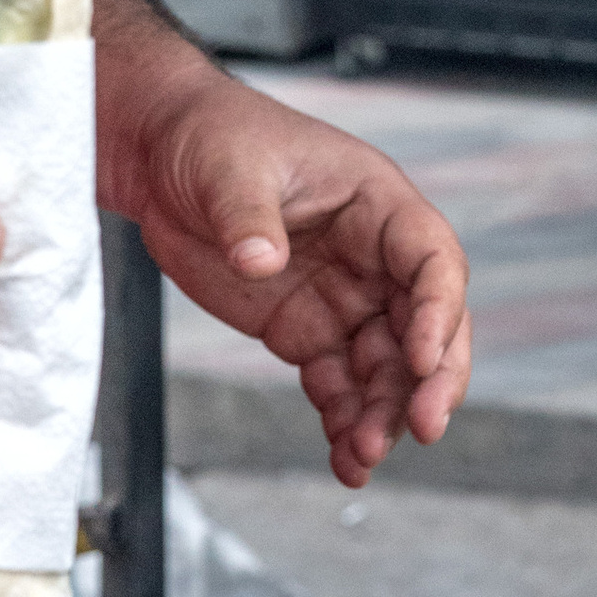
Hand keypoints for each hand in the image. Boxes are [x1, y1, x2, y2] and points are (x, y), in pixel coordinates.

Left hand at [96, 0, 469, 486]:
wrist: (157, 155)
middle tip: (421, 427)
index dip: (439, 311)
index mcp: (375, 203)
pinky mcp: (305, 330)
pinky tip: (344, 460)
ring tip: (364, 457)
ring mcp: (342, 297)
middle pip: (426, 324)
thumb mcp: (228, 167)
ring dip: (384, 414)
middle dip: (431, 379)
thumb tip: (261, 261)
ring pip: (385, 367)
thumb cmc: (210, 136)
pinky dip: (345, 422)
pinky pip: (339, 384)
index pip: (432, 259)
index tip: (421, 358)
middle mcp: (371, 255)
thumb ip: (247, 216)